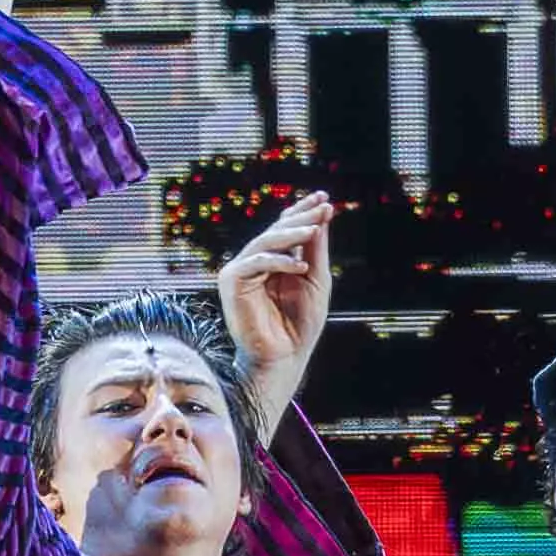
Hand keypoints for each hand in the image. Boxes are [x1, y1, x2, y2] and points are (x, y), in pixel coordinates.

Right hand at [217, 192, 334, 437]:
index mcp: (274, 261)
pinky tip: (300, 266)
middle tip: (323, 206)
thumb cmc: (300, 324)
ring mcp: (241, 270)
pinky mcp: (231, 281)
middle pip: (277, 230)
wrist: (284, 357)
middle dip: (301, 217)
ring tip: (315, 230)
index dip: (303, 212)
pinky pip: (255, 262)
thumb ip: (316, 250)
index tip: (324, 197)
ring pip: (266, 242)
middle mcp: (255, 261)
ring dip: (292, 234)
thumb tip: (322, 215)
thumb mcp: (316, 281)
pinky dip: (279, 262)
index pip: (286, 229)